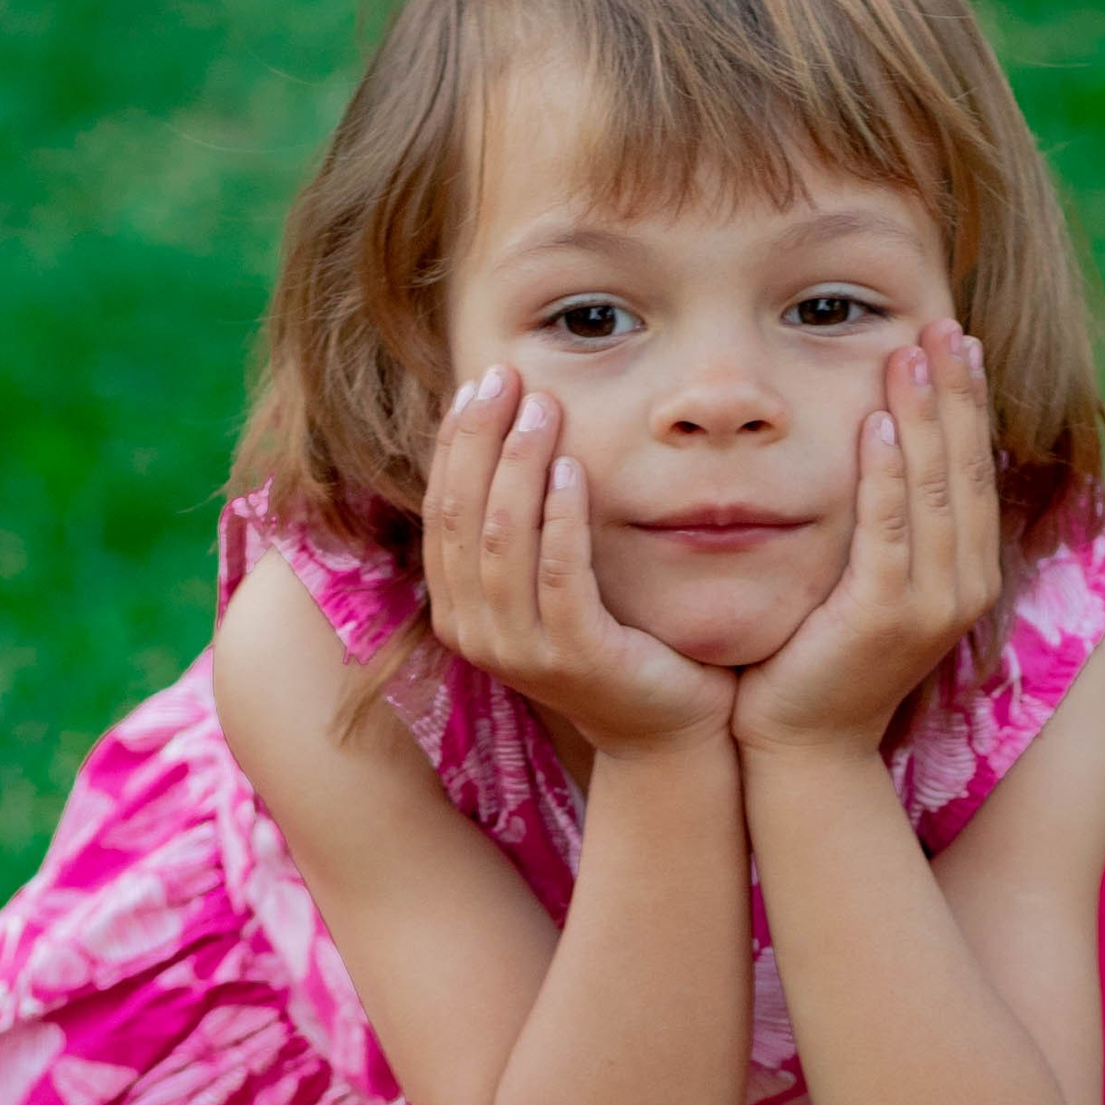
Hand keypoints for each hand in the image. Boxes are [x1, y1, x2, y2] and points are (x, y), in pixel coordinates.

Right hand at [425, 368, 735, 756]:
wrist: (663, 727)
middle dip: (480, 437)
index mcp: (458, 609)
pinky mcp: (574, 657)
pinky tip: (575, 469)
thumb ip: (522, 530)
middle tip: (507, 376)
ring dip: (519, 464)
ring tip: (544, 408)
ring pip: (502, 539)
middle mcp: (474, 632)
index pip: (441, 509)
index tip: (481, 382)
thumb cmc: (614, 643)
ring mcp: (520, 650)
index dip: (455, 442)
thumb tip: (509, 435)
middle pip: (460, 515)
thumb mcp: (552, 584)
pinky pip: (559, 573)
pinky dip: (563, 517)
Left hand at [731, 322, 1000, 759]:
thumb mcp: (866, 583)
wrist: (802, 746)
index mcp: (967, 575)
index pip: (975, 472)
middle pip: (966, 469)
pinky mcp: (882, 617)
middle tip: (944, 324)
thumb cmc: (822, 660)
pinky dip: (883, 475)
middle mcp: (963, 587)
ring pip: (934, 490)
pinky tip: (874, 424)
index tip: (958, 341)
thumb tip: (879, 452)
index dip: (969, 404)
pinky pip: (888, 530)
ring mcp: (929, 605)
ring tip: (913, 351)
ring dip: (924, 415)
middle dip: (956, 392)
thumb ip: (884, 527)